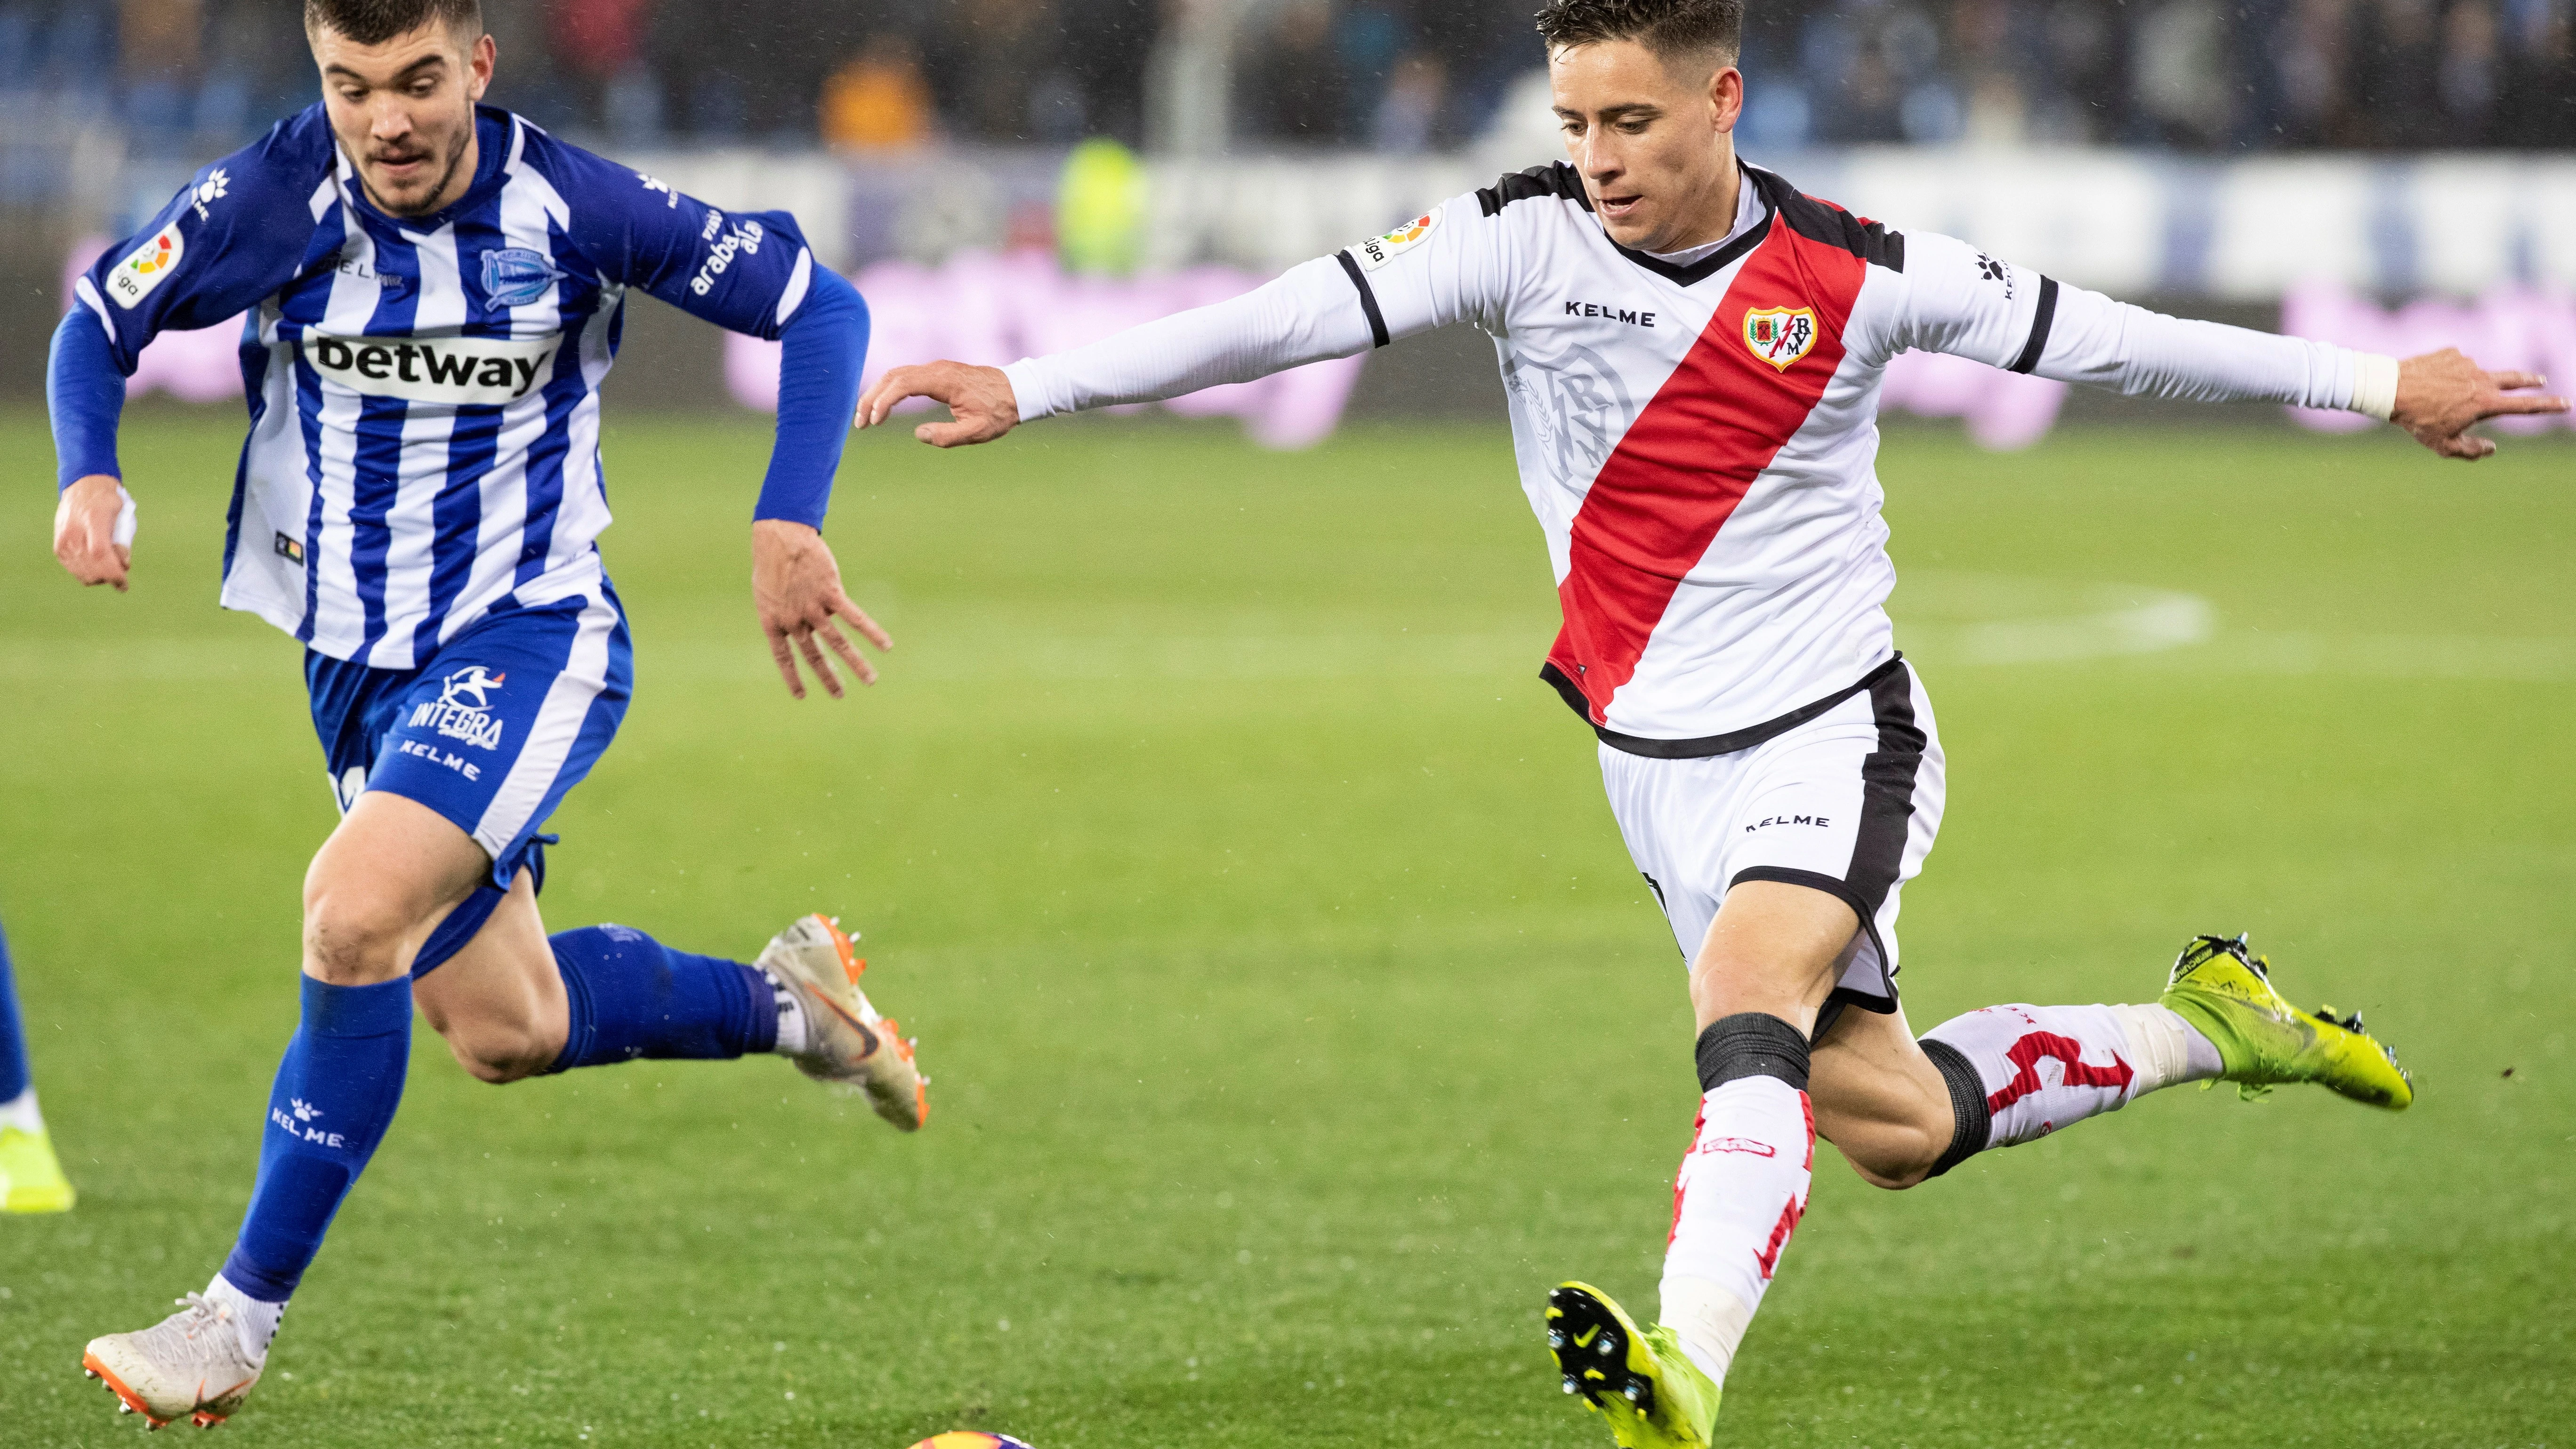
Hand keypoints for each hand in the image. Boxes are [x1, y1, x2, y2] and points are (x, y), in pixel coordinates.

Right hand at [54, 473, 130, 590]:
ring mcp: (64, 540)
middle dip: (109, 578)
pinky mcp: (59, 546)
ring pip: (81, 572)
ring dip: (98, 578)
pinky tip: (96, 570)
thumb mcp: (122, 514)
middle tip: (120, 579)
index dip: (113, 573)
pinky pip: (72, 568)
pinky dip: (86, 573)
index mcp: (93, 520)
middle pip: (92, 568)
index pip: (101, 554)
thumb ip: (123, 539)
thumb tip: (124, 565)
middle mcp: (74, 532)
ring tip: (109, 572)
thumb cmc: (107, 500)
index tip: (124, 584)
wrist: (82, 486)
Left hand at [751, 519, 891, 699]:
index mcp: (773, 621)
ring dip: (856, 663)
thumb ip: (784, 610)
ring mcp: (813, 608)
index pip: (783, 657)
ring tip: (871, 680)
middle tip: (840, 695)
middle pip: (814, 655)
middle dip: (829, 677)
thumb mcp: (766, 590)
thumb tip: (809, 623)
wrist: (780, 536)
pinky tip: (886, 645)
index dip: (792, 677)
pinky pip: (855, 618)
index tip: (801, 696)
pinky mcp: (831, 593)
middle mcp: (794, 620)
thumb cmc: (771, 560)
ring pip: (838, 642)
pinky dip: (872, 632)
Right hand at [856, 361, 1018, 446]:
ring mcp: (936, 368)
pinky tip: (885, 405)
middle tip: (860, 423)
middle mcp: (936, 369)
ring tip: (867, 417)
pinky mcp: (938, 372)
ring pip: (897, 374)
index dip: (882, 401)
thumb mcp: (977, 431)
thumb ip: (947, 436)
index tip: (873, 421)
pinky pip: (906, 376)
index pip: (901, 384)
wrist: (1018, 391)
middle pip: (892, 376)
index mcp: (943, 380)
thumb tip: (919, 434)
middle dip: (872, 397)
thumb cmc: (999, 412)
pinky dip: (890, 389)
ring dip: (878, 393)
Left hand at [2391, 349, 2569, 459]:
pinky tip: (2428, 382)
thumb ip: (2471, 451)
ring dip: (2463, 386)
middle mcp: (2482, 379)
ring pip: (2473, 376)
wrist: (2391, 389)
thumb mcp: (2443, 445)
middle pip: (2515, 379)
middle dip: (2529, 381)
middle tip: (2539, 380)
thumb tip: (2491, 448)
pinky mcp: (2452, 353)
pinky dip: (2446, 375)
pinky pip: (2454, 366)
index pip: (2525, 406)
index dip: (2548, 405)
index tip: (2565, 403)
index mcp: (2486, 403)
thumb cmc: (2417, 420)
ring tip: (2439, 396)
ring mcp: (2468, 363)